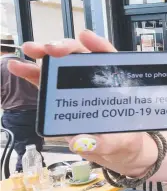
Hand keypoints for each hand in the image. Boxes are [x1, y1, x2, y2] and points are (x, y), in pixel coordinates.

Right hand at [8, 30, 153, 176]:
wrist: (116, 154)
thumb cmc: (124, 142)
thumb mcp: (120, 144)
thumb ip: (105, 143)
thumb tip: (79, 142)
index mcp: (118, 86)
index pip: (111, 60)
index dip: (99, 46)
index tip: (85, 37)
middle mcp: (98, 83)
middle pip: (83, 58)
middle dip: (66, 48)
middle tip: (49, 48)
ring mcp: (79, 89)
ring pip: (62, 66)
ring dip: (45, 55)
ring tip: (28, 49)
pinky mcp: (63, 98)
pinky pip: (48, 82)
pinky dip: (32, 73)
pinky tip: (18, 66)